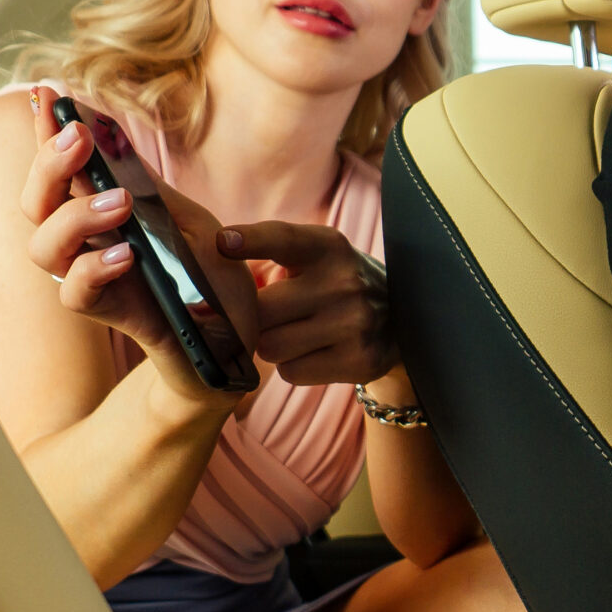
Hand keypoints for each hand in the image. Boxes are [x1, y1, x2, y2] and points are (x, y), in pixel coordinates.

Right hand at [17, 87, 260, 405]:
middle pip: (35, 201)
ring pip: (44, 245)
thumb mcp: (191, 221)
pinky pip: (76, 293)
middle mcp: (85, 243)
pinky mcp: (109, 313)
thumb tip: (115, 145)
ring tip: (120, 201)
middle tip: (78, 136)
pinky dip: (94, 269)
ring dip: (76, 214)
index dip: (45, 131)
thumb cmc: (211, 279)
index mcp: (102, 212)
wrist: (236, 340)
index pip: (62, 169)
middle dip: (49, 163)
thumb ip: (152, 190)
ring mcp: (92, 278)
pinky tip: (125, 253)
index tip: (45, 93)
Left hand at [214, 221, 398, 386]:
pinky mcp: (359, 361)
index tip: (222, 242)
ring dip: (272, 343)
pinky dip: (293, 365)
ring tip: (296, 332)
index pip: (285, 239)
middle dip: (255, 317)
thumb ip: (269, 254)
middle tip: (270, 315)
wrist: (401, 320)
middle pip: (261, 311)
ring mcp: (355, 325)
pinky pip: (292, 372)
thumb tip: (210, 269)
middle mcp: (345, 283)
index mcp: (329, 247)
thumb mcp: (315, 254)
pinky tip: (315, 351)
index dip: (252, 240)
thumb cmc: (334, 282)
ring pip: (271, 347)